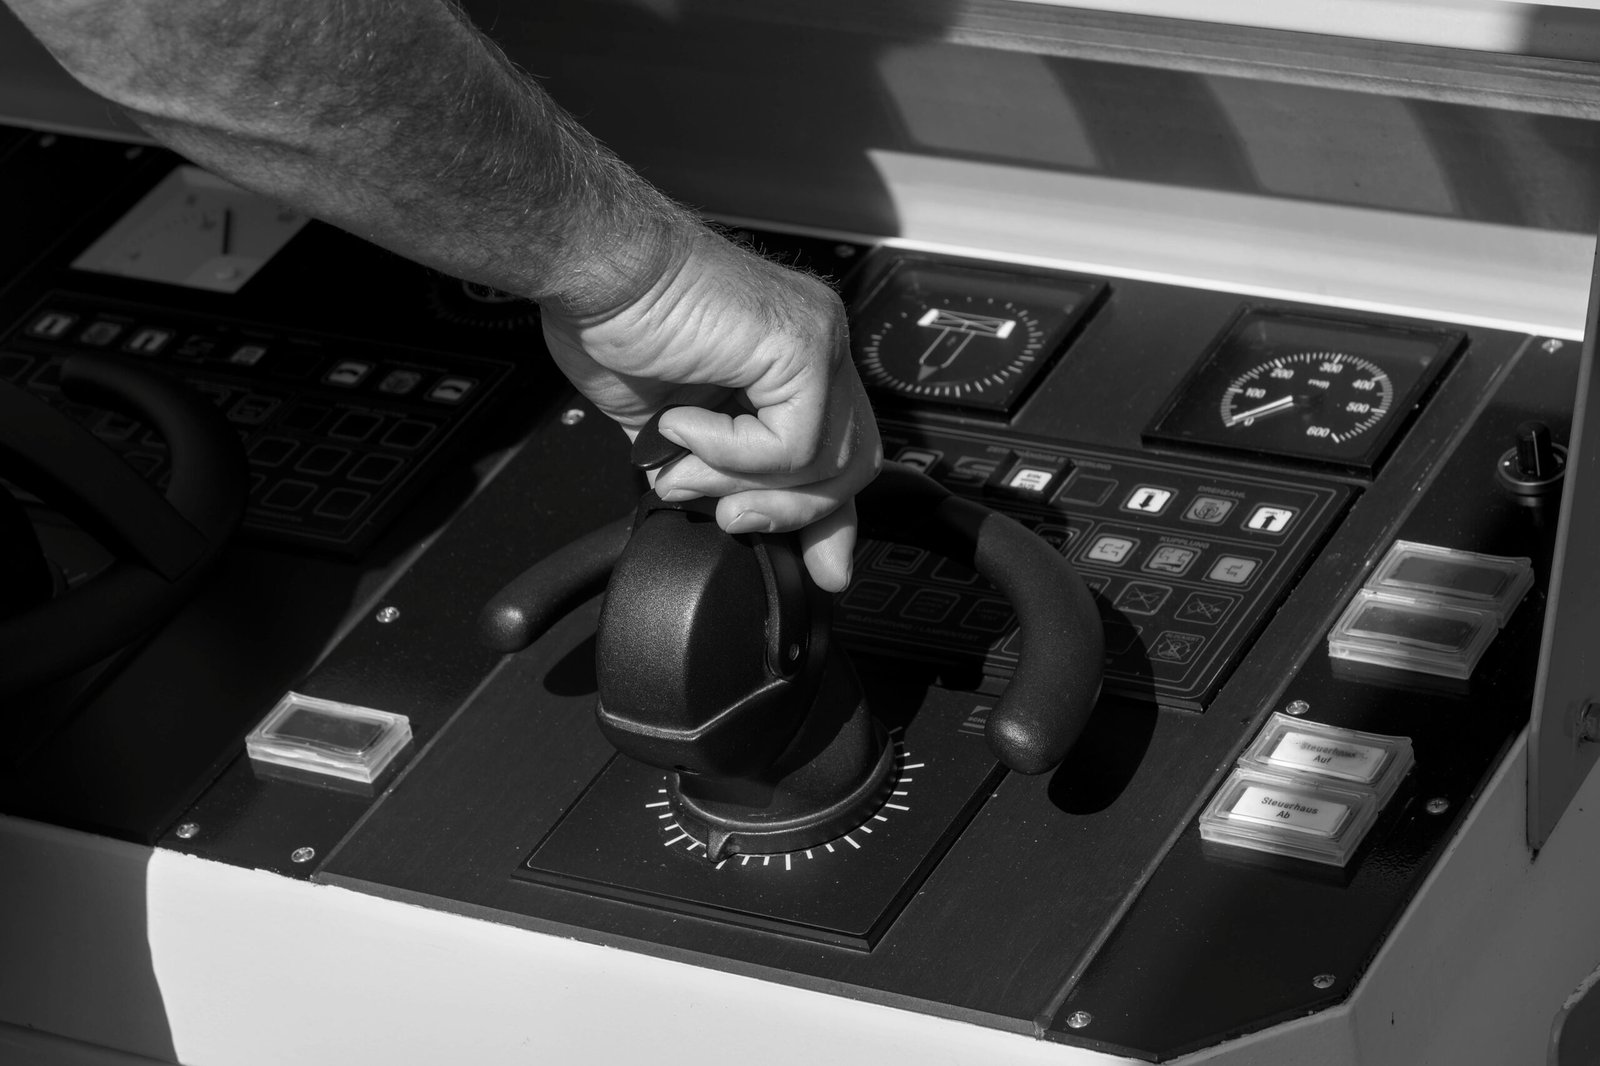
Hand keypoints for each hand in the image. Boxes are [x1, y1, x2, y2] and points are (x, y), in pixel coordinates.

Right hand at [539, 226, 880, 591]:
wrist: (592, 266)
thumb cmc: (614, 317)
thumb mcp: (668, 423)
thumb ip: (706, 465)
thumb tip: (715, 510)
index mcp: (791, 360)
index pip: (838, 452)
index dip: (829, 519)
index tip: (821, 568)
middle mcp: (817, 346)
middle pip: (849, 464)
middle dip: (792, 514)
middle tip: (728, 519)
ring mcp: (819, 341)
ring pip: (824, 464)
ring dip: (741, 484)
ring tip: (683, 462)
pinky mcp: (804, 346)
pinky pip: (792, 446)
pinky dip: (731, 454)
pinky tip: (684, 422)